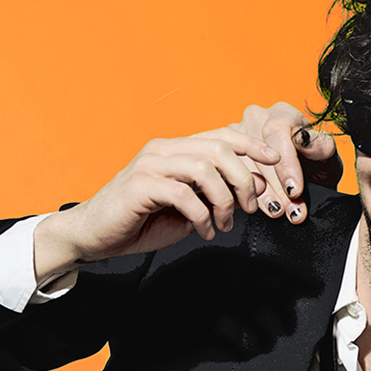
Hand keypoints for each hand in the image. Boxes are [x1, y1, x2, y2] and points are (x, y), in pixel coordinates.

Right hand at [33, 128, 278, 280]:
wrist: (95, 235)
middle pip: (219, 149)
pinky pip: (184, 195)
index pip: (220, 136)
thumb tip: (255, 188)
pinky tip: (205, 231)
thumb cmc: (142, 220)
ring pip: (205, 169)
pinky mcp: (140, 186)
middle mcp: (163, 150)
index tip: (275, 161)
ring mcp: (150, 165)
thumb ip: (215, 193)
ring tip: (225, 224)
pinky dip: (203, 216)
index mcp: (175, 149)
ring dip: (225, 201)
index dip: (251, 145)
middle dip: (245, 178)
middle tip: (251, 207)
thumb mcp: (188, 205)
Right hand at [237, 102, 342, 223]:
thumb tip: (305, 139)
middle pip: (257, 150)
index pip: (276, 132)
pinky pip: (229, 175)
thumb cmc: (315, 167)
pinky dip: (244, 196)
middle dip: (276, 187)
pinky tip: (259, 207)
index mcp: (282, 113)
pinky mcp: (225, 154)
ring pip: (240, 165)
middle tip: (291, 209)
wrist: (304, 182)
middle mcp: (256, 118)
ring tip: (279, 211)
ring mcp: (236, 135)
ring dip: (261, 194)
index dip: (285, 164)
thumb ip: (321, 147)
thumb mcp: (326, 159)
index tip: (295, 189)